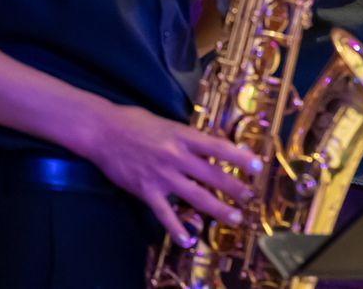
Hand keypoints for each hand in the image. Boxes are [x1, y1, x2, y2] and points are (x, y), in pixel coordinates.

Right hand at [78, 102, 260, 245]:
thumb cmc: (136, 122)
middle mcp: (176, 157)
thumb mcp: (169, 124)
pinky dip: (177, 229)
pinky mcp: (146, 191)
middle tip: (251, 196)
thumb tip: (210, 148)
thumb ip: (189, 138)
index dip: (240, 157)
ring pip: (196, 196)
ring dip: (217, 209)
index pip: (218, 147)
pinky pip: (165, 214)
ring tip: (234, 218)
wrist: (103, 131)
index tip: (258, 165)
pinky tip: (188, 241)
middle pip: (212, 175)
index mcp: (183, 136)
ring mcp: (162, 176)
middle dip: (234, 187)